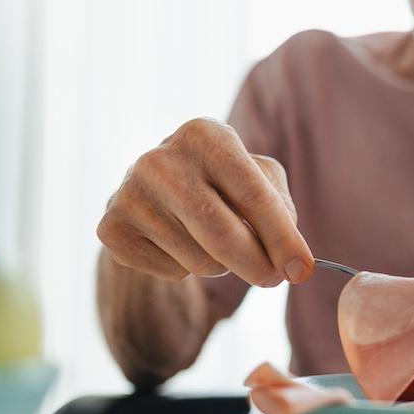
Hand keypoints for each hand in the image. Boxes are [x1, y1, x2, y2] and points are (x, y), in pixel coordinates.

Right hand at [97, 118, 312, 286]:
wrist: (157, 187)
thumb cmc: (222, 181)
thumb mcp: (258, 177)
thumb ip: (281, 213)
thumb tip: (295, 264)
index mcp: (204, 134)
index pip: (254, 196)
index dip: (283, 239)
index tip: (302, 271)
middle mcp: (160, 158)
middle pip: (222, 234)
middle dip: (257, 265)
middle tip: (274, 279)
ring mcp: (128, 192)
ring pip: (199, 260)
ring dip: (221, 264)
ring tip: (214, 241)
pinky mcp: (111, 228)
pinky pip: (170, 273)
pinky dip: (186, 270)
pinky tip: (178, 243)